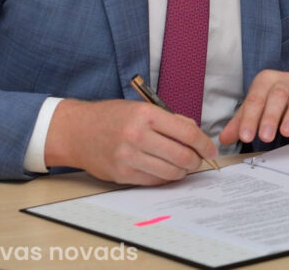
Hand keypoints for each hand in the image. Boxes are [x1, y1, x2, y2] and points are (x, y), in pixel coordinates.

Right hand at [44, 99, 216, 184]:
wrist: (77, 131)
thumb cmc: (111, 117)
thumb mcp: (142, 108)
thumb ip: (170, 119)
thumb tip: (196, 133)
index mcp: (146, 115)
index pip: (187, 133)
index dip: (204, 144)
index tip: (211, 149)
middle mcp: (138, 136)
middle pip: (183, 155)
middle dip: (196, 160)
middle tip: (198, 159)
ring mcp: (129, 157)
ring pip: (171, 171)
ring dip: (183, 171)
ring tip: (183, 165)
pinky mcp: (122, 175)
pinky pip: (155, 180)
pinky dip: (165, 177)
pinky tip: (166, 170)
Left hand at [220, 69, 288, 145]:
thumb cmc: (272, 103)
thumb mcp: (254, 110)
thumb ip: (239, 124)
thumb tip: (223, 139)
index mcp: (265, 81)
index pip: (255, 99)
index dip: (250, 118)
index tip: (246, 136)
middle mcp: (284, 81)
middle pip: (277, 96)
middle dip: (270, 117)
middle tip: (265, 137)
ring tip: (286, 133)